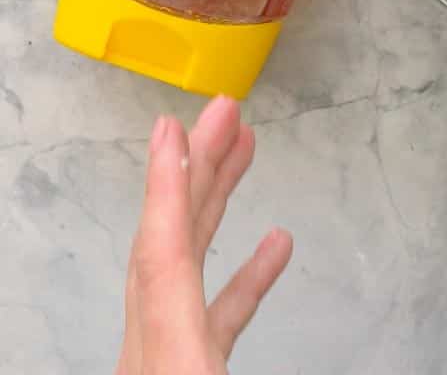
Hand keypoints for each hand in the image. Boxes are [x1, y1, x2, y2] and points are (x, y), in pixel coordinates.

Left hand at [115, 97, 292, 374]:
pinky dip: (246, 272)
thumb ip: (225, 318)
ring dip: (218, 202)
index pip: (161, 255)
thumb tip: (273, 246)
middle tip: (224, 112)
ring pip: (189, 266)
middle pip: (170, 243)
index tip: (174, 127)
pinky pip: (216, 310)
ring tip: (245, 149)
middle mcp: (156, 348)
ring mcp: (169, 356)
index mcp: (162, 352)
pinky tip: (276, 241)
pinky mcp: (189, 367)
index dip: (168, 185)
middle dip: (198, 169)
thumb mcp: (198, 373)